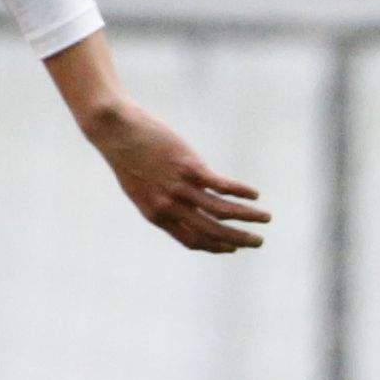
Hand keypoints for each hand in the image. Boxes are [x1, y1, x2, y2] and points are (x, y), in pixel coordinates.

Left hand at [84, 95, 267, 254]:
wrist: (114, 131)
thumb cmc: (127, 156)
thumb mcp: (141, 187)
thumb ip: (163, 200)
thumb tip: (186, 205)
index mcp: (157, 215)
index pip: (192, 241)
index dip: (216, 247)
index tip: (233, 248)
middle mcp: (169, 206)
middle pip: (211, 231)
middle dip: (238, 239)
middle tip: (258, 242)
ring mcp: (180, 188)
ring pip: (221, 211)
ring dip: (247, 217)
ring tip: (265, 218)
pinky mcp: (189, 167)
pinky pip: (221, 186)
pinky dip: (240, 192)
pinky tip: (255, 194)